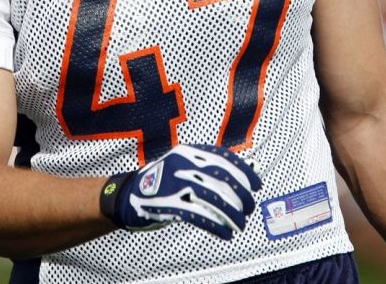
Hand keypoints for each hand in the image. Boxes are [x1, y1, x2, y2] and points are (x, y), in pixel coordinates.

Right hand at [102, 144, 262, 239]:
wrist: (128, 194)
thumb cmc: (163, 180)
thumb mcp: (184, 164)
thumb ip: (209, 166)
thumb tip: (246, 169)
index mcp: (189, 152)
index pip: (225, 159)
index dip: (245, 173)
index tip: (257, 185)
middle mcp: (184, 165)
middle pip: (222, 180)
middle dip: (241, 196)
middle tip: (249, 208)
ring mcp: (176, 185)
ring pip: (214, 200)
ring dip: (232, 214)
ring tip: (240, 224)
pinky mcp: (169, 205)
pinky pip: (199, 216)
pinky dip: (216, 226)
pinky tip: (226, 233)